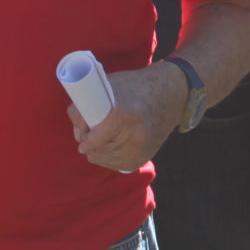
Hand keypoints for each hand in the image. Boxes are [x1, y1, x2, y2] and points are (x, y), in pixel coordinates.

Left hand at [67, 62, 185, 172]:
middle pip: (100, 149)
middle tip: (86, 132)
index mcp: (128, 114)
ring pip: (105, 159)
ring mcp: (141, 149)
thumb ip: (92, 101)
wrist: (172, 95)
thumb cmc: (137, 86)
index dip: (87, 138)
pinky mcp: (143, 158)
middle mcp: (137, 135)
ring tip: (98, 138)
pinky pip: (115, 165)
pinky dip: (107, 157)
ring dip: (97, 151)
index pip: (100, 135)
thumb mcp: (112, 84)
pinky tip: (109, 146)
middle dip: (89, 143)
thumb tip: (77, 123)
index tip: (81, 139)